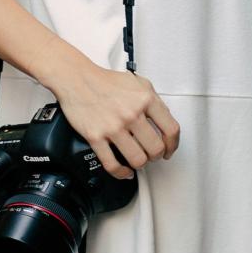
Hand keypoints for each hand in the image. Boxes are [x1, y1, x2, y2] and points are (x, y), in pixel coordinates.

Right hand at [53, 57, 180, 181]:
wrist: (78, 79)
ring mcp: (113, 127)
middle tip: (153, 155)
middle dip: (156, 156)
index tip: (169, 149)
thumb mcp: (139, 83)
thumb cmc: (106, 81)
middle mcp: (131, 114)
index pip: (171, 129)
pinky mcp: (96, 137)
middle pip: (156, 149)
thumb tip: (164, 120)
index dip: (173, 144)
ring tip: (138, 159)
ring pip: (138, 160)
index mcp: (145, 99)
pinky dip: (121, 173)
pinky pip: (112, 164)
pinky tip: (124, 170)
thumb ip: (154, 101)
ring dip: (140, 164)